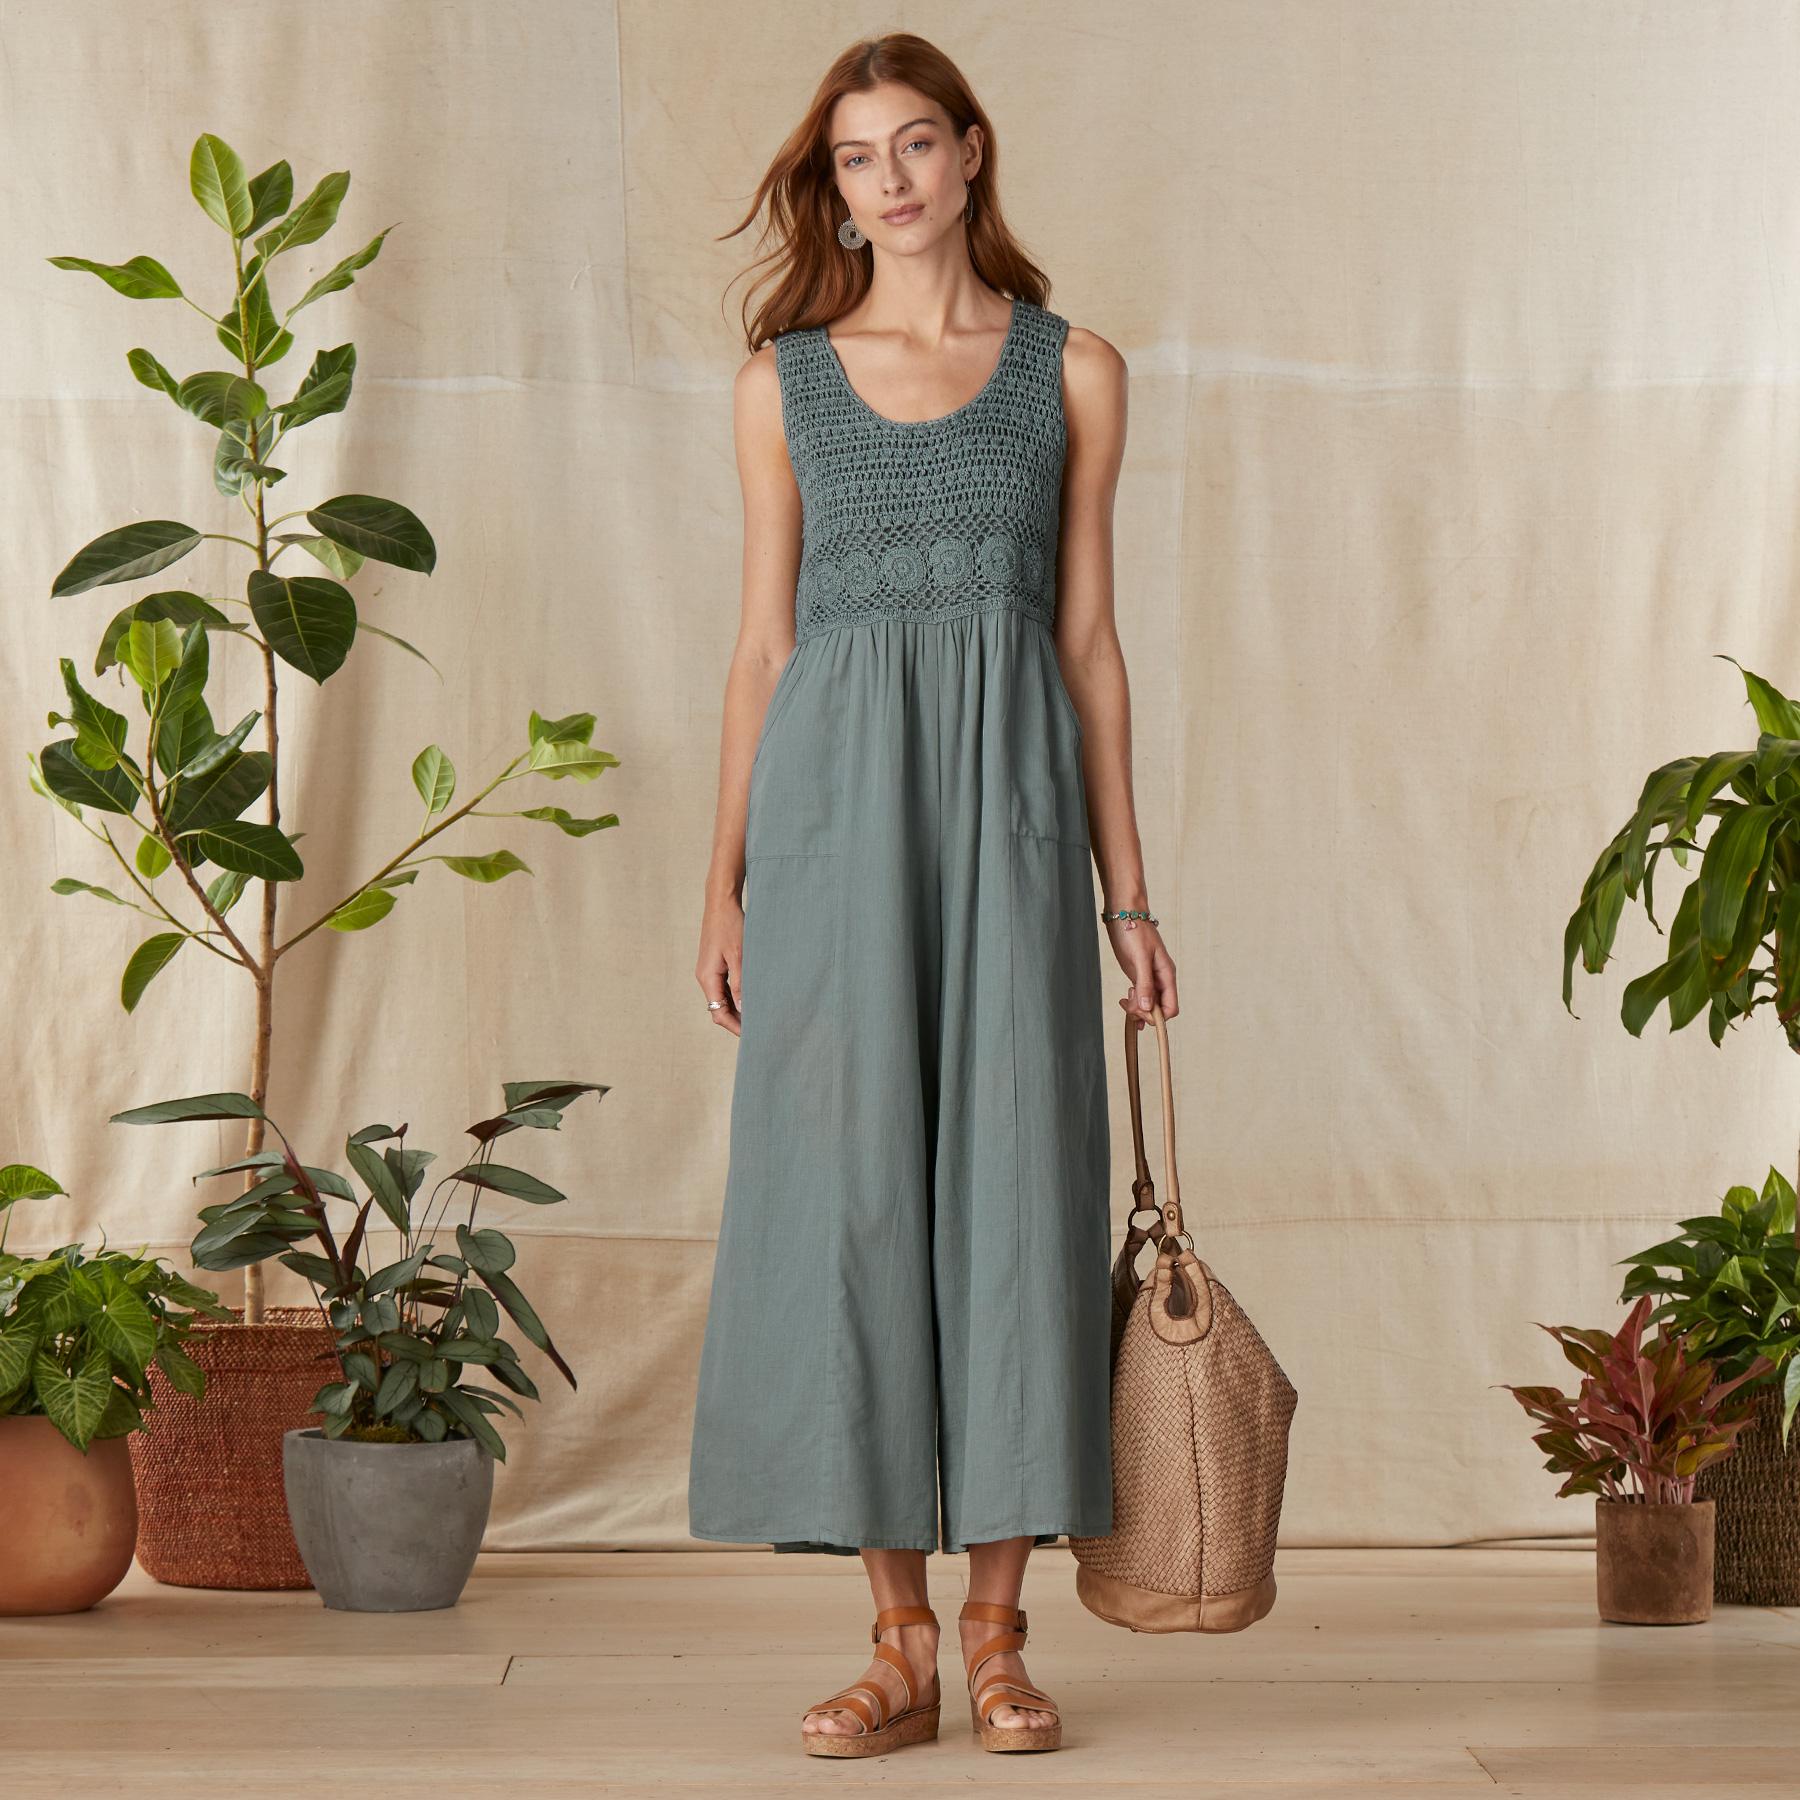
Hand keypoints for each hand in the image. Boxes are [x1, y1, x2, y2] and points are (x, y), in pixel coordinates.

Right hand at [696, 894, 744, 1035]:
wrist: (722, 903)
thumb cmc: (731, 926)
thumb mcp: (739, 956)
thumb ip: (740, 984)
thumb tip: (742, 1009)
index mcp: (707, 977)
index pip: (718, 1013)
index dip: (734, 1026)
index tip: (752, 1036)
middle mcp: (705, 977)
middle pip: (719, 1008)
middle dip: (737, 1020)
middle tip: (759, 1029)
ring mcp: (709, 971)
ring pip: (722, 998)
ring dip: (738, 1008)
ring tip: (758, 1015)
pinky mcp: (715, 964)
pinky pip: (724, 987)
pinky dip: (736, 995)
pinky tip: (751, 997)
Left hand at [1105, 916, 1175, 1028]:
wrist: (1124, 913)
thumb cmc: (1134, 931)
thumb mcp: (1139, 957)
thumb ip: (1144, 983)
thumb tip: (1147, 1007)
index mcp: (1166, 974)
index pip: (1170, 1007)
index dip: (1157, 1015)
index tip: (1141, 1010)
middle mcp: (1160, 978)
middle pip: (1158, 1009)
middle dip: (1144, 1011)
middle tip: (1128, 1003)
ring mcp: (1149, 977)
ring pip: (1148, 1004)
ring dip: (1137, 1008)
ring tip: (1125, 999)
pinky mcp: (1138, 974)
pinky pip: (1141, 996)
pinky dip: (1134, 1003)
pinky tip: (1125, 1001)